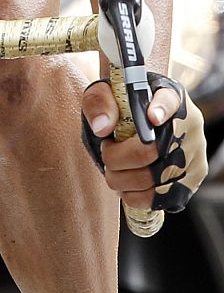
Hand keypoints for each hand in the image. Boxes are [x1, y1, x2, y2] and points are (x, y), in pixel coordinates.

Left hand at [81, 75, 207, 212]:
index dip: (162, 109)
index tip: (152, 117)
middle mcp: (188, 126)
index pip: (169, 100)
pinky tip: (127, 183)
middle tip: (106, 153)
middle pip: (152, 150)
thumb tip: (102, 128)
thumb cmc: (123, 106)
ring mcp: (193, 156)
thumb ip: (99, 102)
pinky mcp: (190, 182)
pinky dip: (135, 196)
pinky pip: (161, 199)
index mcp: (169, 95)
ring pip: (155, 181)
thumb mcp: (107, 93)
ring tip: (113, 169)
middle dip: (117, 158)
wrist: (144, 120)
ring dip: (122, 180)